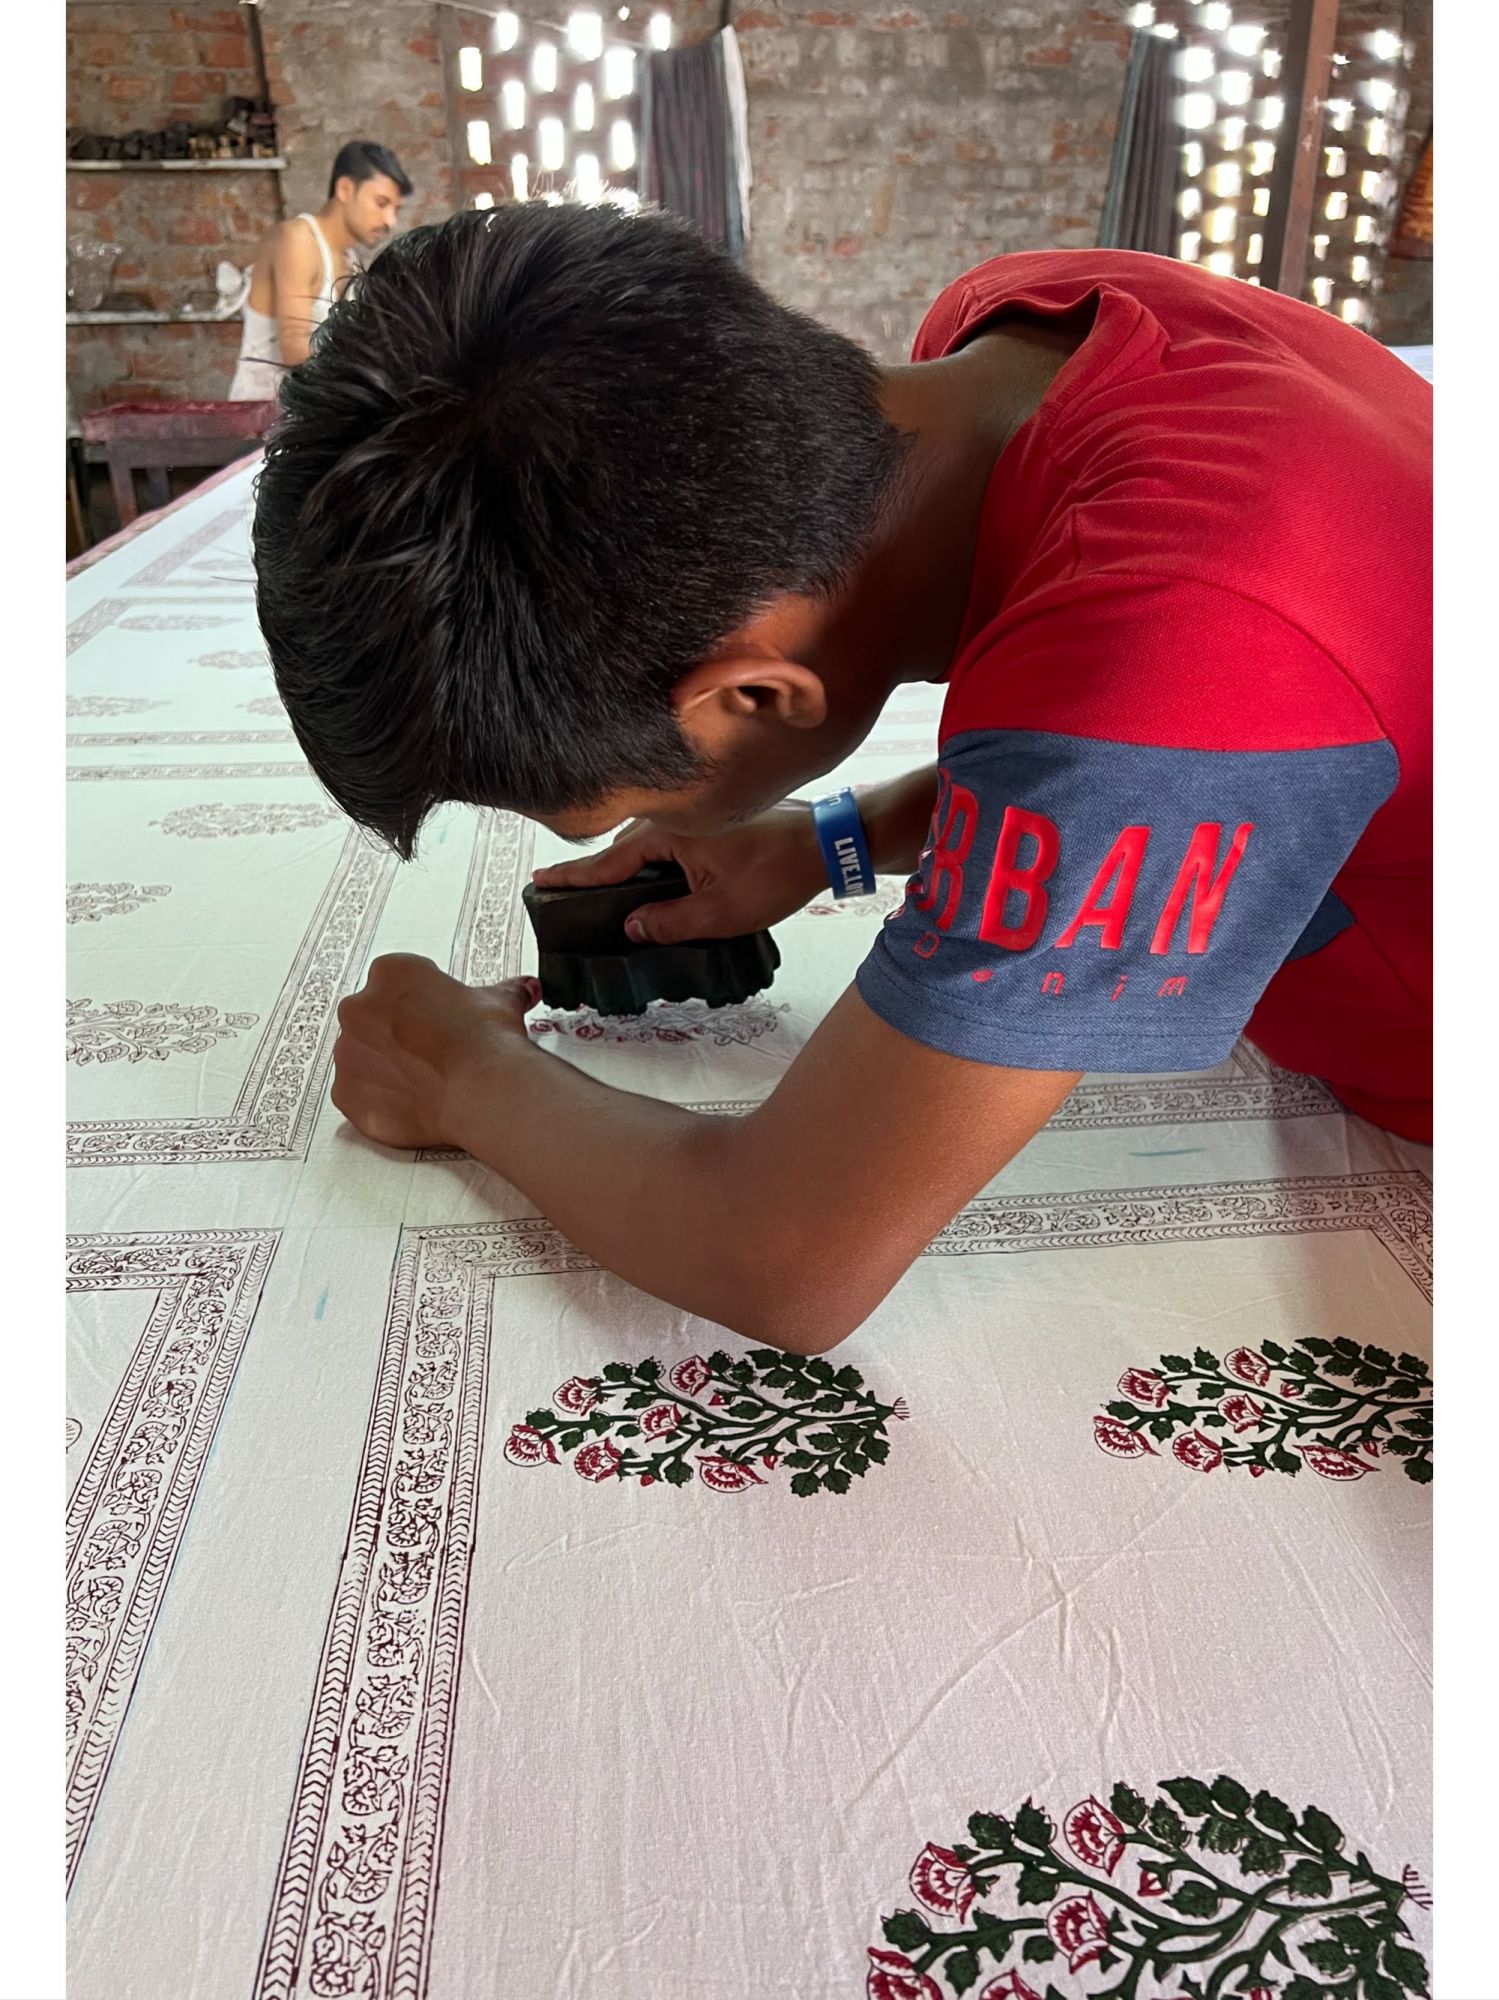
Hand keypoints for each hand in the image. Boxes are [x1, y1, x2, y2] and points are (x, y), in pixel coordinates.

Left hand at [331, 953, 538, 1150]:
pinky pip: (357, 1094)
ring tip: (425, 1079)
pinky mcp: (347, 1093)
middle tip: (433, 1052)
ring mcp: (347, 1053)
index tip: (438, 1019)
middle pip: (373, 1019)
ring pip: (363, 1057)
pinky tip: (412, 1100)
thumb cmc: (486, 1042)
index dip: (421, 1003)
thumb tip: (522, 989)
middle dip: (397, 1034)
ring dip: (385, 1066)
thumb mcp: (501, 1002)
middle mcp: (359, 1008)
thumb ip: (505, 991)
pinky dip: (379, 1099)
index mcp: (391, 973)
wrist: (482, 1091)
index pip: (398, 983)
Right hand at [530, 801, 827, 943]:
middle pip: (625, 852)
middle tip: (567, 898)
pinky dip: (658, 867)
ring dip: (631, 873)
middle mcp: (677, 818)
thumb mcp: (721, 913)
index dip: (573, 877)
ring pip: (649, 849)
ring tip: (610, 900)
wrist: (828, 841)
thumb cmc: (779, 871)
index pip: (609, 860)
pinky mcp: (714, 824)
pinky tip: (659, 888)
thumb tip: (632, 928)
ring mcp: (697, 818)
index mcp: (670, 833)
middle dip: (599, 876)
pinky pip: (672, 846)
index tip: (540, 881)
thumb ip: (670, 923)